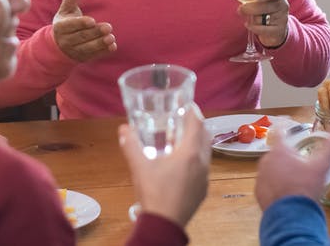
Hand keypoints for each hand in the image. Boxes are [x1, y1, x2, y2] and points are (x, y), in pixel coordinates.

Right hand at [52, 0, 115, 62]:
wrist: (59, 46)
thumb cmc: (66, 23)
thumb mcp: (66, 11)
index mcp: (60, 27)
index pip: (70, 26)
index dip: (81, 23)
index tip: (92, 21)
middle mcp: (66, 41)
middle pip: (82, 37)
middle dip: (95, 32)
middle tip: (108, 27)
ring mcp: (74, 51)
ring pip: (88, 48)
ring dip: (100, 43)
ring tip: (111, 37)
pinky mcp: (83, 58)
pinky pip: (94, 56)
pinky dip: (103, 52)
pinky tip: (113, 46)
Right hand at [119, 107, 210, 226]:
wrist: (164, 224)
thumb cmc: (153, 192)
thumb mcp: (139, 167)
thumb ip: (131, 145)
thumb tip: (123, 129)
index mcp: (190, 153)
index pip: (197, 124)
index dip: (193, 112)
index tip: (188, 104)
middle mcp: (202, 163)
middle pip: (205, 137)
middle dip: (197, 126)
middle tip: (184, 120)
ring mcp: (205, 178)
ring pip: (206, 153)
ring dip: (198, 143)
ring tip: (183, 141)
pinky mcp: (203, 190)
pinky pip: (204, 169)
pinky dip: (197, 160)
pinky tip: (183, 165)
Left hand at [239, 0, 289, 47]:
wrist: (276, 28)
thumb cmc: (266, 10)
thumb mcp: (263, 0)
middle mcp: (283, 6)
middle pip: (264, 6)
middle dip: (249, 8)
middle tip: (240, 9)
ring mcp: (282, 19)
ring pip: (261, 19)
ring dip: (252, 19)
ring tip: (253, 18)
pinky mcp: (279, 30)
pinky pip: (262, 29)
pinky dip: (253, 27)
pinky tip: (248, 25)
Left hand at [254, 126, 329, 209]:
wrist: (292, 214)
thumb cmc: (306, 187)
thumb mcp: (323, 164)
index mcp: (280, 149)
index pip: (280, 132)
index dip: (286, 130)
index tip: (290, 131)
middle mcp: (266, 159)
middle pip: (277, 152)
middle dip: (287, 157)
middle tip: (300, 168)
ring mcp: (260, 175)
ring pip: (271, 168)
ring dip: (280, 172)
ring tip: (294, 182)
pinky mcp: (258, 190)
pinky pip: (267, 184)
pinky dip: (274, 186)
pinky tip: (286, 192)